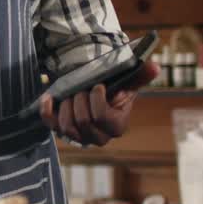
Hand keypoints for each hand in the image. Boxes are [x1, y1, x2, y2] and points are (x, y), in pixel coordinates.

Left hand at [39, 61, 159, 145]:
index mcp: (117, 126)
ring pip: (66, 126)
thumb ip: (140, 75)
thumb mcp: (127, 81)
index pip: (102, 117)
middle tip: (83, 88)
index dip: (96, 99)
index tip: (98, 86)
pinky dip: (47, 110)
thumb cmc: (114, 88)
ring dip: (66, 104)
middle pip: (83, 121)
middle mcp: (98, 137)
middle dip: (80, 100)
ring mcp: (79, 136)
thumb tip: (155, 67)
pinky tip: (48, 97)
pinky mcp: (62, 130)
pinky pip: (51, 124)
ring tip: (72, 93)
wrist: (96, 91)